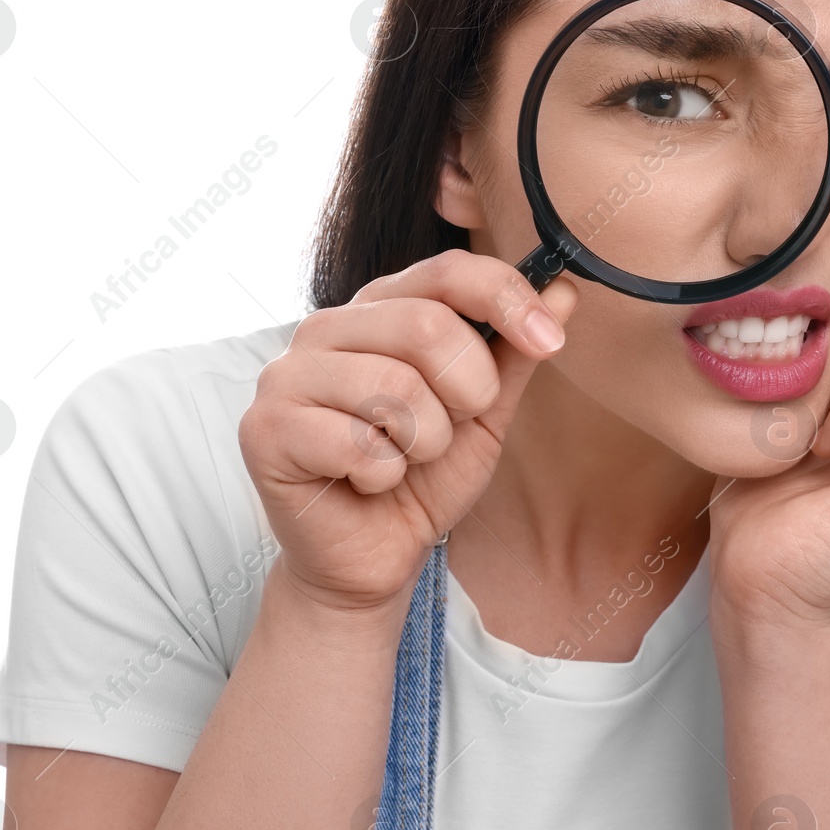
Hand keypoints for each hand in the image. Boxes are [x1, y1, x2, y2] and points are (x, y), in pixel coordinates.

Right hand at [238, 248, 577, 613]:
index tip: (551, 341)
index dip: (507, 298)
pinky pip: (356, 443)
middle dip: (468, 391)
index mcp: (379, 308)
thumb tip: (565, 288)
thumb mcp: (484, 413)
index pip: (447, 271)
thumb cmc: (424, 478)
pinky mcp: (264, 428)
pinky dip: (383, 476)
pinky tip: (365, 482)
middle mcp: (326, 327)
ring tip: (404, 459)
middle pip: (428, 326)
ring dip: (424, 442)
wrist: (372, 558)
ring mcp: (286, 374)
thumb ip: (515, 352)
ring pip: (395, 387)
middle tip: (452, 430)